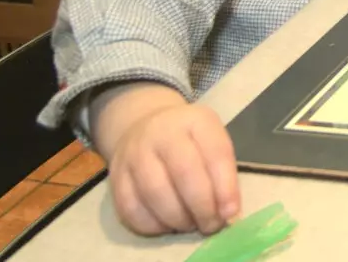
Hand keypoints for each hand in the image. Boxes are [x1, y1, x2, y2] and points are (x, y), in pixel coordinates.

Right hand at [91, 82, 239, 235]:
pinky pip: (131, 208)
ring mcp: (135, 154)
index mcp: (196, 121)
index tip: (231, 213)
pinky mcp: (116, 177)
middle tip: (211, 225)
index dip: (225, 187)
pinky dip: (152, 224)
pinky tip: (167, 225)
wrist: (144, 125)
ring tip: (190, 224)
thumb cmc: (189, 140)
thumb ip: (223, 173)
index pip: (215, 153)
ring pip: (155, 192)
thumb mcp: (212, 141)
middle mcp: (162, 132)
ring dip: (178, 218)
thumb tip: (229, 213)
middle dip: (202, 207)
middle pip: (184, 172)